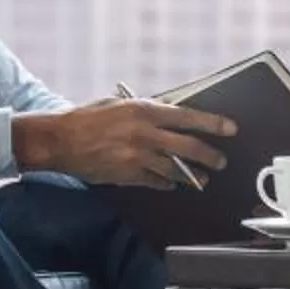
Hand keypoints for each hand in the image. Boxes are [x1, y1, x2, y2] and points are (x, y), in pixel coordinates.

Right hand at [12, 99, 235, 188]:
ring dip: (192, 175)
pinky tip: (173, 184)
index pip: (188, 117)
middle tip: (220, 161)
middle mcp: (144, 133)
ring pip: (175, 169)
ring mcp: (136, 156)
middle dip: (209, 156)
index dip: (212, 123)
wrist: (59, 140)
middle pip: (188, 147)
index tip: (230, 128)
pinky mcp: (127, 175)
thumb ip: (146, 110)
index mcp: (144, 110)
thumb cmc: (87, 118)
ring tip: (202, 178)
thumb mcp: (119, 104)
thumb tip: (170, 115)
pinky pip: (156, 182)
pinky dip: (167, 183)